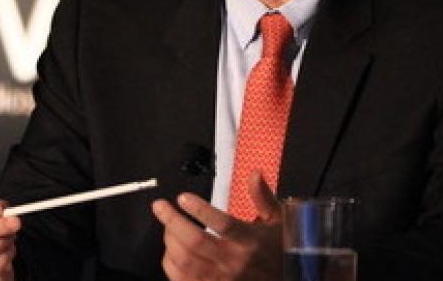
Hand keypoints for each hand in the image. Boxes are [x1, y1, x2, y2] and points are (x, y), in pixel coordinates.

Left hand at [151, 171, 282, 279]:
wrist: (282, 280)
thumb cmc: (278, 250)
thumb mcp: (277, 221)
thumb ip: (263, 197)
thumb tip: (254, 173)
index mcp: (251, 241)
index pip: (223, 225)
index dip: (201, 210)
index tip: (182, 197)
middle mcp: (234, 262)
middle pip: (195, 242)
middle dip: (172, 221)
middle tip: (159, 206)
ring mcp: (221, 279)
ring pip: (185, 261)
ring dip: (170, 240)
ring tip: (167, 225)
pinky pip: (181, 279)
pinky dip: (170, 263)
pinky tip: (170, 250)